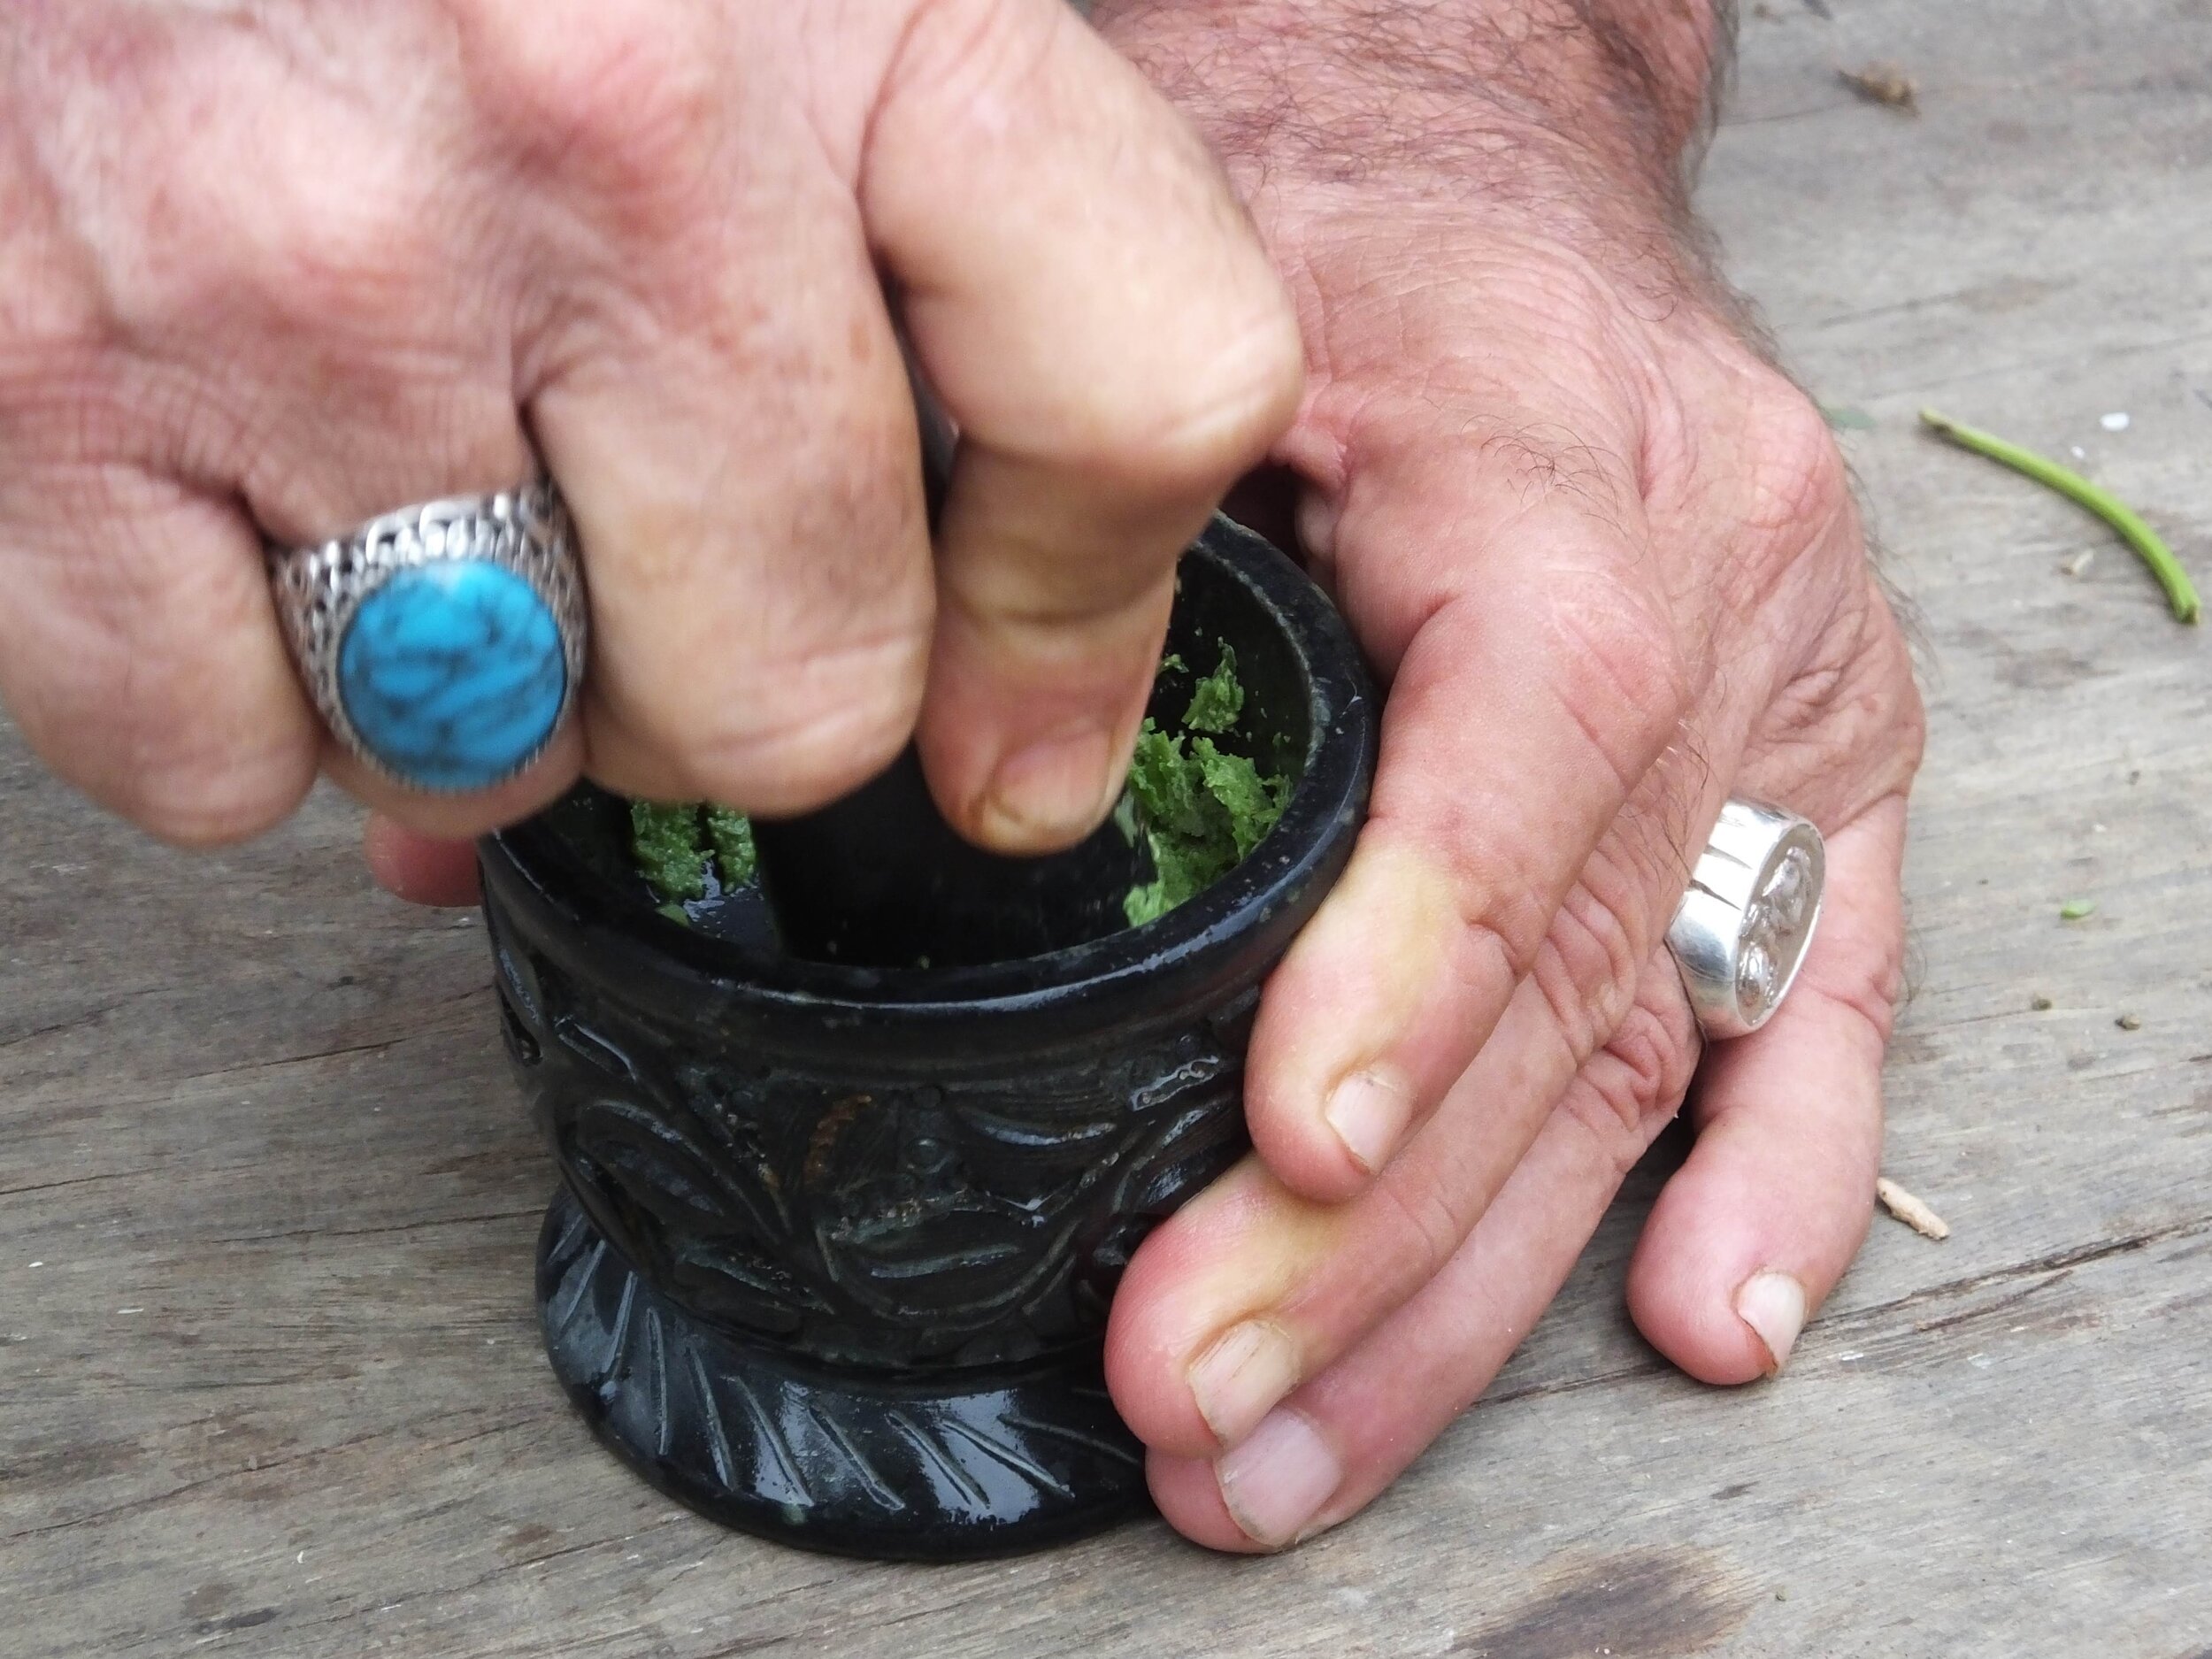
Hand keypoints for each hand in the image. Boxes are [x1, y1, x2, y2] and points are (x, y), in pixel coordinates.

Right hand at [0, 0, 1298, 852]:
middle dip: (724, 672)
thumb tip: (1002, 752)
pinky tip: (237, 502)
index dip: (1080, 612)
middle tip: (629, 534)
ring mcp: (306, 271)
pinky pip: (217, 761)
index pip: (1146, 398)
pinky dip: (234, 693)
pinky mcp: (37, 382)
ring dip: (487, 682)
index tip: (1022, 714)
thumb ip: (936, 260)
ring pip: (507, 753)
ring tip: (415, 470)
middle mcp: (607, 129)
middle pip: (803, 689)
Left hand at [1088, 0, 1926, 1547]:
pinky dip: (1772, 1168)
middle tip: (1198, 1401)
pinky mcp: (1810, 758)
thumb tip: (922, 773)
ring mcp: (1780, 695)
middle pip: (1569, 969)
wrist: (1482, 135)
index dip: (1404, 979)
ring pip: (1649, 1035)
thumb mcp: (1178, 315)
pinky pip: (1824, 990)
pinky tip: (1700, 1321)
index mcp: (1563, 479)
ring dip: (1483, 1278)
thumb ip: (1081, 535)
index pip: (1520, 766)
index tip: (1279, 1157)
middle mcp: (1717, 600)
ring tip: (1306, 1450)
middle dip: (1374, 1230)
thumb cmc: (1315, 199)